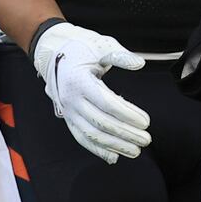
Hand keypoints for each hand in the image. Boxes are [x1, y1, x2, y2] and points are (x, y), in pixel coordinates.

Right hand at [30, 22, 150, 162]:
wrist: (54, 51)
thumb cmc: (79, 47)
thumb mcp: (100, 45)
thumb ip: (120, 56)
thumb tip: (139, 63)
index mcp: (79, 81)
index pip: (107, 104)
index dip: (127, 114)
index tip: (145, 121)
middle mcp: (71, 99)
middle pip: (102, 123)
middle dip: (126, 134)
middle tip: (146, 139)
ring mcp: (68, 111)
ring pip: (92, 135)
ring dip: (115, 145)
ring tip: (135, 150)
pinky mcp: (68, 117)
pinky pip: (82, 137)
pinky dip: (97, 149)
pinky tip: (114, 156)